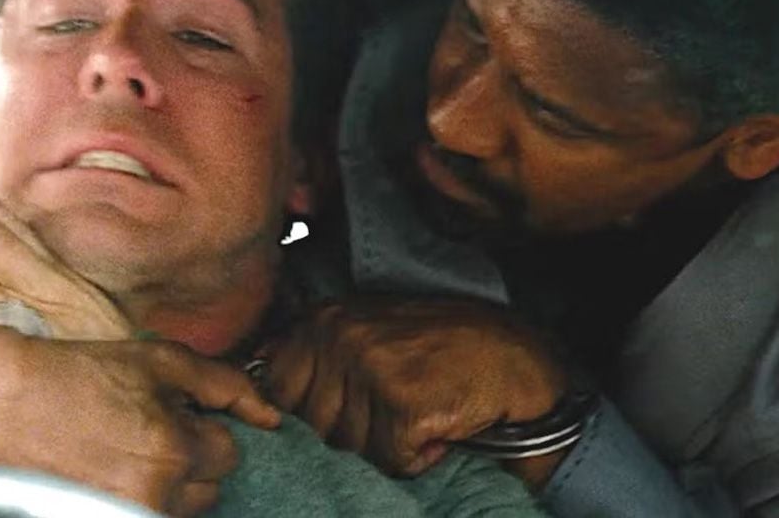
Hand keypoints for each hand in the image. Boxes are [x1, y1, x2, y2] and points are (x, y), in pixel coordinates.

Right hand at [0, 327, 279, 515]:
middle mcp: (154, 494)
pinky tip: (114, 471)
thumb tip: (273, 417)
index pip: (230, 452)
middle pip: (210, 487)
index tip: (172, 413)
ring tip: (127, 450)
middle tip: (147, 430)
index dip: (204, 427)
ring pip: (183, 508)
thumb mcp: (159, 361)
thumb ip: (225, 385)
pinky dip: (143, 497)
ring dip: (169, 483)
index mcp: (175, 449)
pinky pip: (151, 514)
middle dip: (191, 458)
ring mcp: (124, 515)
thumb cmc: (82, 374)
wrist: (2, 401)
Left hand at [262, 296, 569, 482]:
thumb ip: (318, 351)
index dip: (313, 412)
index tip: (350, 406)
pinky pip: (390, 460)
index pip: (278, 390)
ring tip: (421, 408)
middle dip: (355, 430)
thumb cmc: (445, 349)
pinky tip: (439, 425)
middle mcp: (341, 336)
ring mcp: (370, 368)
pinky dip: (418, 456)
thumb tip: (261, 378)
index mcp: (325, 319)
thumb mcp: (371, 330)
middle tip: (397, 403)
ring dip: (388, 443)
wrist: (516, 359)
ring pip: (351, 447)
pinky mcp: (402, 404)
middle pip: (315, 425)